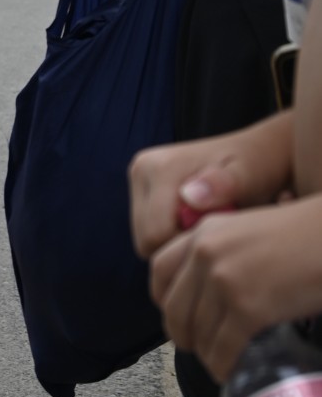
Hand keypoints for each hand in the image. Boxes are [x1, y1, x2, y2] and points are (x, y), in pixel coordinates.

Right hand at [129, 111, 295, 256]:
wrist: (255, 151)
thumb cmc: (258, 166)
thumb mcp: (251, 175)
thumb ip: (225, 184)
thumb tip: (190, 196)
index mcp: (160, 166)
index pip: (155, 234)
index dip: (187, 245)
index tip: (218, 232)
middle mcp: (142, 169)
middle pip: (145, 239)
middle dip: (180, 244)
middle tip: (214, 229)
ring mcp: (139, 179)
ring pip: (146, 238)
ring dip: (177, 240)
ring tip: (208, 224)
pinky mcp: (142, 189)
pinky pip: (150, 231)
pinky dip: (174, 233)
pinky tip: (198, 221)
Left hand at [150, 195, 321, 380]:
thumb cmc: (306, 233)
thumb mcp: (250, 229)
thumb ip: (222, 250)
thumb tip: (205, 291)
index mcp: (205, 231)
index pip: (160, 269)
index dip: (164, 300)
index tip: (176, 316)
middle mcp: (206, 254)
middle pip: (174, 309)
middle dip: (182, 335)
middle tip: (196, 348)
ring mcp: (225, 281)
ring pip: (199, 334)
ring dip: (207, 355)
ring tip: (220, 361)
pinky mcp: (248, 308)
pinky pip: (222, 350)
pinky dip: (223, 367)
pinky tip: (231, 372)